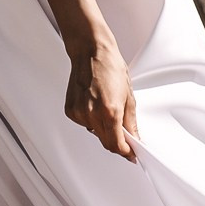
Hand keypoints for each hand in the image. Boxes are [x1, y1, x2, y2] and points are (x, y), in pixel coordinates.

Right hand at [65, 39, 137, 161]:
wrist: (90, 52)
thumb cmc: (109, 67)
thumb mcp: (128, 95)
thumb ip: (130, 122)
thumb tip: (134, 138)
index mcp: (109, 111)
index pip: (117, 145)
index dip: (126, 152)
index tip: (131, 153)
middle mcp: (91, 114)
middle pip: (106, 142)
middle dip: (117, 142)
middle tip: (125, 134)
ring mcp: (79, 113)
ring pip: (94, 133)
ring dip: (104, 130)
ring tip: (107, 109)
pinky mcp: (70, 110)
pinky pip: (84, 124)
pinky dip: (92, 121)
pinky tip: (95, 105)